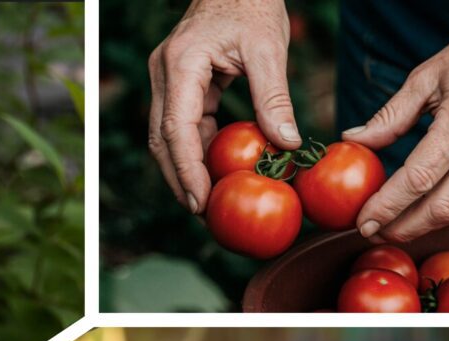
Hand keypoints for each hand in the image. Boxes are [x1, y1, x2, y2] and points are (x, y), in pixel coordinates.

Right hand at [148, 0, 298, 213]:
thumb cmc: (253, 4)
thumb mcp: (267, 48)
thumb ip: (273, 97)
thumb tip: (287, 146)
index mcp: (181, 65)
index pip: (176, 128)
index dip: (185, 170)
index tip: (199, 201)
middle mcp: (165, 74)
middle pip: (161, 139)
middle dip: (178, 179)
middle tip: (201, 213)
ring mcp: (168, 79)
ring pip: (166, 136)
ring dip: (183, 169)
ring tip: (206, 200)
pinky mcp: (179, 83)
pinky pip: (182, 124)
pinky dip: (195, 150)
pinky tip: (213, 171)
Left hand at [345, 0, 448, 241]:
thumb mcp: (427, 76)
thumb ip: (389, 116)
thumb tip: (353, 140)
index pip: (417, 179)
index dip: (386, 206)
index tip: (362, 220)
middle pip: (439, 208)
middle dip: (401, 227)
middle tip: (371, 232)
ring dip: (422, 227)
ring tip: (390, 227)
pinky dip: (446, 212)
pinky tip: (421, 211)